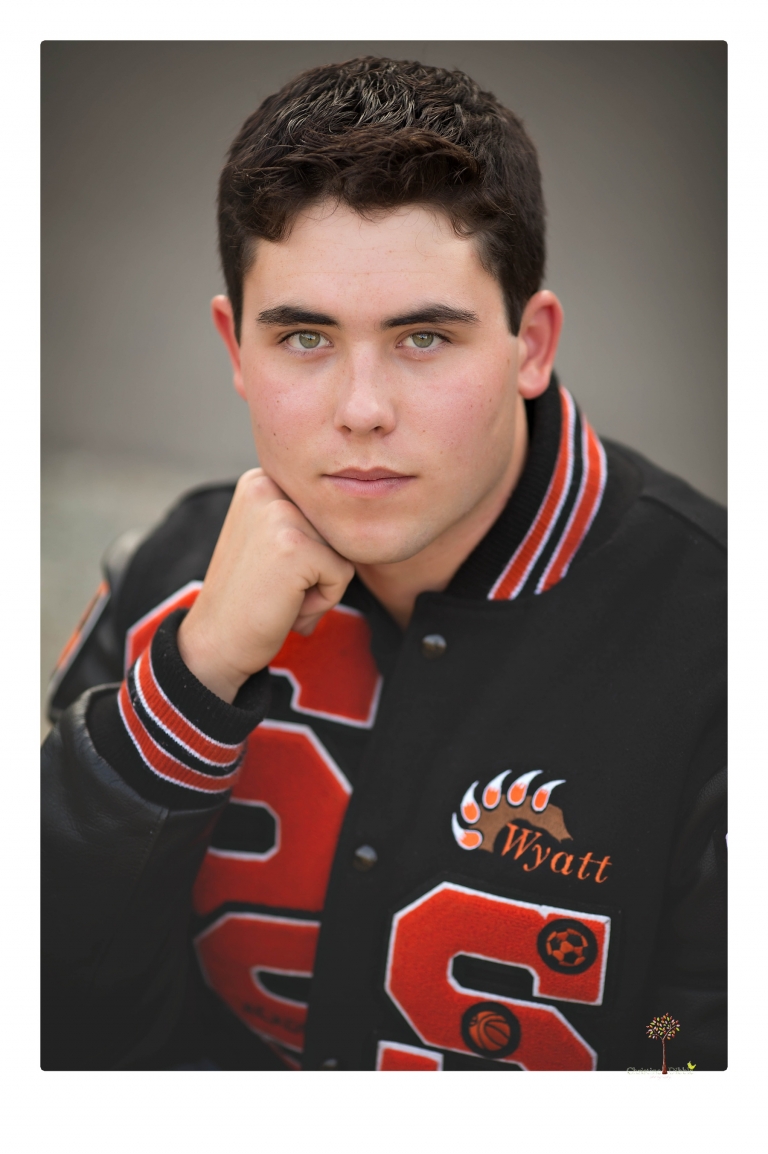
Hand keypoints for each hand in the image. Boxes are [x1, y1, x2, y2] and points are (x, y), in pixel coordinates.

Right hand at [177, 469, 354, 702]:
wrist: (215, 642)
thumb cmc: (250, 596)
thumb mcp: (269, 537)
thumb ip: (303, 516)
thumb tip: (359, 497)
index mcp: (261, 479)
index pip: (324, 510)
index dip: (310, 549)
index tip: (270, 568)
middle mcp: (267, 485)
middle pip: (335, 528)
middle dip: (318, 567)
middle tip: (275, 586)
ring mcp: (280, 514)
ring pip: (343, 550)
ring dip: (321, 584)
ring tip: (280, 595)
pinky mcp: (296, 546)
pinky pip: (343, 575)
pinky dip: (322, 601)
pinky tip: (285, 606)